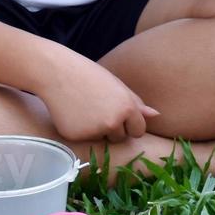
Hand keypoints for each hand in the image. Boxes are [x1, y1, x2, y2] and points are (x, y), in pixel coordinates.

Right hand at [37, 54, 159, 143]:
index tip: (118, 113)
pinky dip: (80, 131)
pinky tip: (73, 114)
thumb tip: (156, 115)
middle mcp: (113, 122)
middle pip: (121, 138)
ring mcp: (94, 131)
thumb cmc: (90, 76)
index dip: (130, 124)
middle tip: (97, 108)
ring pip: (103, 141)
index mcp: (127, 108)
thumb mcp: (116, 85)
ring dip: (97, 131)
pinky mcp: (77, 137)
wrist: (57, 72)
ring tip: (86, 110)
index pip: (139, 131)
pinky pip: (85, 141)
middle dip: (113, 129)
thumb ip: (136, 102)